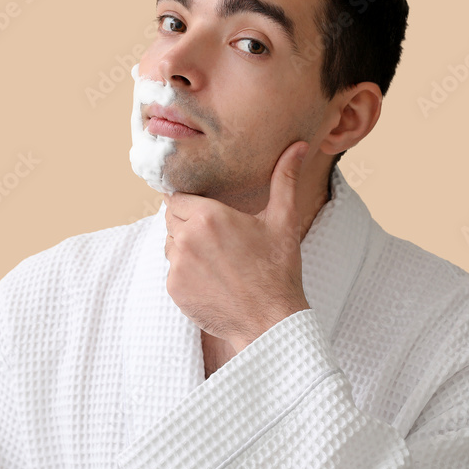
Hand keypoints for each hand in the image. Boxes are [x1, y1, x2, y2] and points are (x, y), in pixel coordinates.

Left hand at [163, 140, 311, 351]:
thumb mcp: (283, 221)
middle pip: (171, 219)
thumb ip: (283, 179)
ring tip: (218, 262)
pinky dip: (186, 273)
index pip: (178, 197)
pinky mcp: (173, 288)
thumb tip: (298, 146)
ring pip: (169, 244)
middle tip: (218, 241)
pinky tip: (212, 281)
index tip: (210, 216)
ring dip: (186, 248)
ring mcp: (176, 265)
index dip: (193, 204)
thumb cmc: (278, 270)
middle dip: (189, 224)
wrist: (270, 322)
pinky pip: (171, 271)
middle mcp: (186, 237)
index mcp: (208, 215)